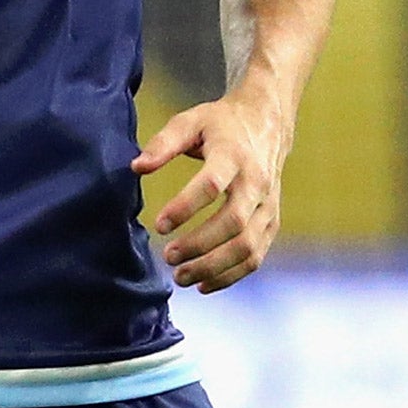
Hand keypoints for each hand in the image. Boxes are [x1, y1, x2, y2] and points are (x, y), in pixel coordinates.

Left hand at [131, 92, 290, 293]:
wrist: (266, 124)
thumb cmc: (219, 124)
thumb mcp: (189, 122)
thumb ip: (163, 144)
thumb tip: (136, 168)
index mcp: (233, 156)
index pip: (210, 186)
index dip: (185, 207)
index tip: (159, 225)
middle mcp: (256, 184)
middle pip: (233, 223)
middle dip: (200, 245)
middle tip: (168, 257)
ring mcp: (268, 206)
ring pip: (248, 246)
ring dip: (215, 267)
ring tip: (180, 277)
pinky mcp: (271, 222)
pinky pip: (257, 255)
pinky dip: (232, 275)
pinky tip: (205, 285)